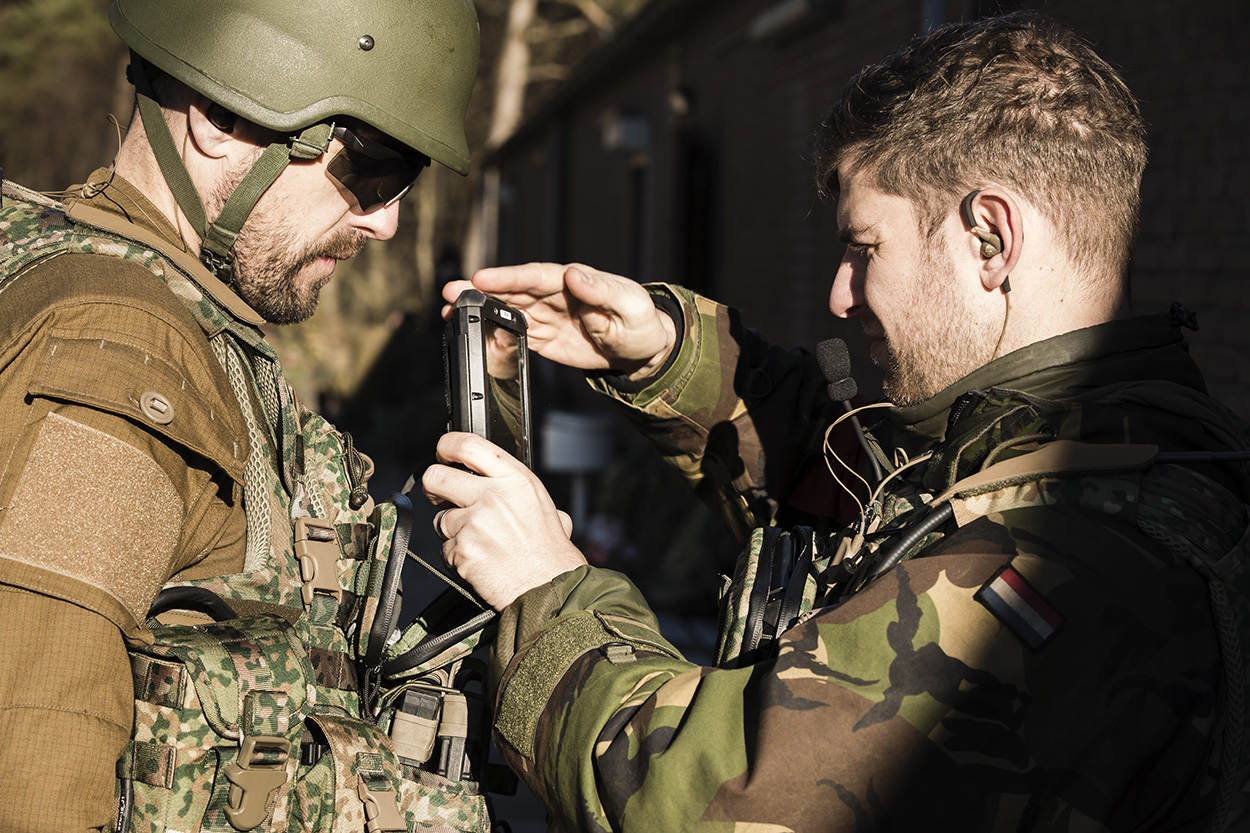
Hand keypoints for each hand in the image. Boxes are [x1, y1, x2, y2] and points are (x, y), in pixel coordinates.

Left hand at [422, 432, 584, 610]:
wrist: (550, 589)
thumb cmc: (550, 553)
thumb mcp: (544, 506)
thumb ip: (515, 489)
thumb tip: (492, 479)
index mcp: (516, 480)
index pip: (469, 444)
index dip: (447, 446)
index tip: (443, 454)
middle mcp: (494, 496)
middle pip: (436, 476)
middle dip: (433, 487)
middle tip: (440, 496)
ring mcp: (475, 522)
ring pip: (439, 519)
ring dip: (452, 532)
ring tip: (480, 543)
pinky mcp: (462, 549)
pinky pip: (445, 549)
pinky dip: (457, 557)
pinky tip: (479, 562)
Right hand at [442, 263, 676, 380]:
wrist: (641, 351)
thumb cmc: (641, 322)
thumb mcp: (629, 305)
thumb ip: (602, 290)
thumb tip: (575, 274)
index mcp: (572, 281)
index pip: (535, 276)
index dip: (509, 277)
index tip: (483, 278)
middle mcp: (554, 294)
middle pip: (512, 290)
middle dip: (480, 290)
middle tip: (451, 292)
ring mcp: (546, 315)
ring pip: (506, 310)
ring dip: (478, 309)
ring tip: (450, 310)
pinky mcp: (543, 337)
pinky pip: (513, 333)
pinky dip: (491, 332)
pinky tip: (470, 331)